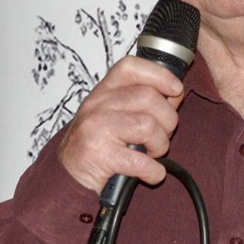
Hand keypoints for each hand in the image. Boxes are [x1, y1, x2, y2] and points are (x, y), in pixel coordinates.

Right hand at [56, 54, 185, 194]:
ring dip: (160, 145)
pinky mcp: (100, 155)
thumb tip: (174, 94)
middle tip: (162, 135)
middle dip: (168, 120)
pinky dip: (154, 171)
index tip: (175, 89)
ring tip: (152, 153)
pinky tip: (150, 172)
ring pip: (148, 126)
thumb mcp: (112, 115)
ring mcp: (96, 129)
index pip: (131, 67)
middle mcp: (97, 105)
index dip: (160, 75)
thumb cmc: (95, 145)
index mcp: (103, 92)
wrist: (67, 176)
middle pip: (149, 98)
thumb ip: (140, 102)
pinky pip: (142, 161)